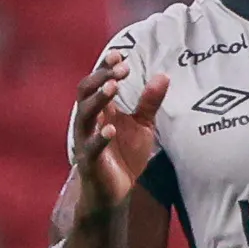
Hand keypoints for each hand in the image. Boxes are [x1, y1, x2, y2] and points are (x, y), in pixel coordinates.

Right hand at [70, 51, 168, 216]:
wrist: (115, 191)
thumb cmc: (125, 155)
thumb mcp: (143, 126)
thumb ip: (150, 102)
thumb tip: (164, 75)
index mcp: (101, 110)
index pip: (97, 82)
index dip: (105, 68)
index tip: (120, 55)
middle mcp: (90, 121)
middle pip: (85, 92)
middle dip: (101, 78)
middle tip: (120, 69)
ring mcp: (86, 140)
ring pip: (84, 115)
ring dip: (98, 100)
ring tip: (113, 88)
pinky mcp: (89, 161)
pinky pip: (91, 147)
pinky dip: (100, 137)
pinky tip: (111, 129)